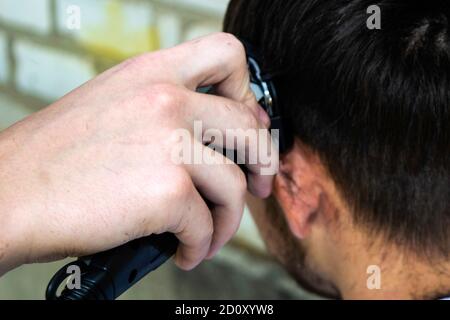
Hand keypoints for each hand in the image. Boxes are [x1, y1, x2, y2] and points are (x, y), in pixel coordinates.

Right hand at [0, 33, 276, 274]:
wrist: (7, 195)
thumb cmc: (58, 158)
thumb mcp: (115, 107)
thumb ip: (165, 109)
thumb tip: (214, 134)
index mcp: (152, 73)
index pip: (227, 55)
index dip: (246, 92)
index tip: (244, 127)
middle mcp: (165, 99)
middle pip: (249, 127)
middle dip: (263, 163)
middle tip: (258, 187)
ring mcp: (169, 143)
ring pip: (234, 186)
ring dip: (227, 220)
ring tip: (206, 236)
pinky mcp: (165, 191)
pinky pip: (205, 225)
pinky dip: (200, 244)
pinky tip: (183, 250)